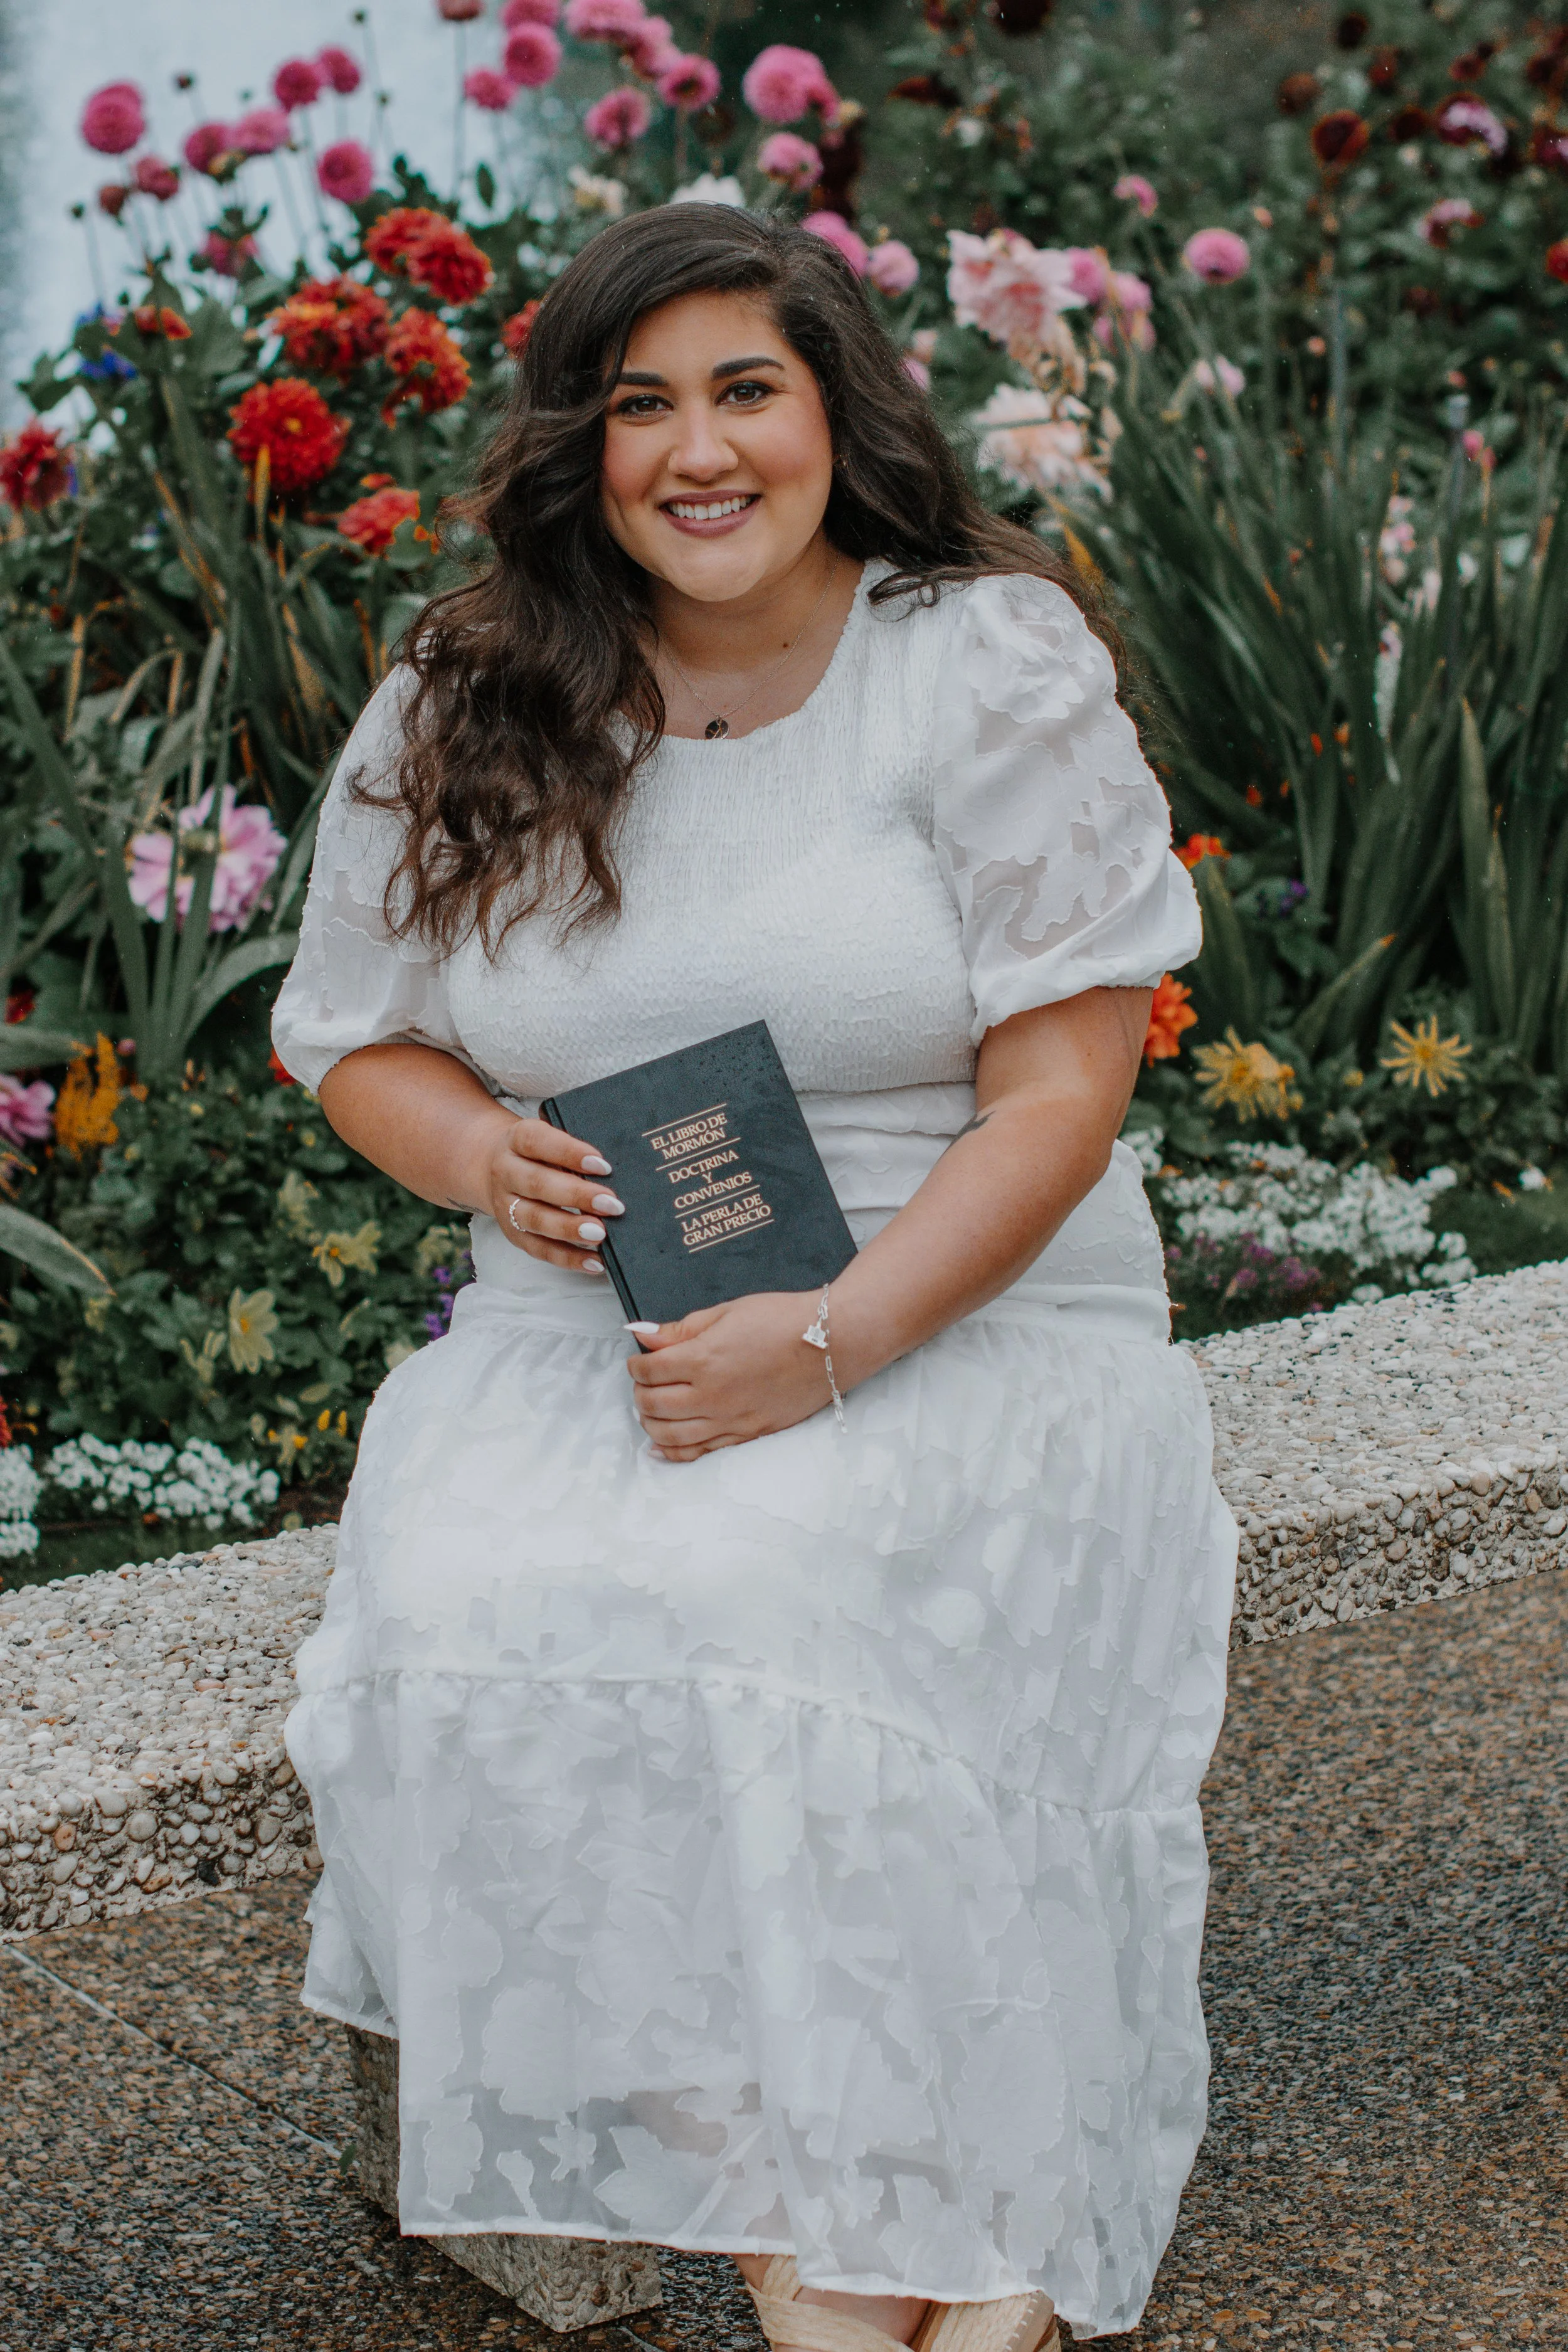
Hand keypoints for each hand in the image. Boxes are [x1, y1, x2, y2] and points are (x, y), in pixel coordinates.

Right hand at [474, 1113, 623, 1277]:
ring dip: (571, 1229)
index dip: (570, 1153)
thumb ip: (574, 1149)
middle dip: (578, 1196)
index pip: (538, 1142)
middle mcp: (506, 1172)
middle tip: (612, 1204)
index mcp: (516, 1140)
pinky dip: (569, 1258)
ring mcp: (506, 1206)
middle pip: (538, 1184)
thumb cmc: (538, 1152)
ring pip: (536, 1220)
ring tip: (601, 1234)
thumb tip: (614, 1169)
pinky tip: (595, 1261)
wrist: (493, 1167)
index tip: (603, 1165)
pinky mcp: (514, 1234)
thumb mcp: (549, 1137)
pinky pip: (541, 1249)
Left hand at [626, 1291, 840, 1459]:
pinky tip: (662, 1447)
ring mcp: (731, 1420)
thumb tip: (642, 1335)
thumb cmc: (784, 1320)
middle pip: (653, 1404)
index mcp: (704, 1359)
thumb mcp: (727, 1312)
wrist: (833, 1342)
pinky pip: (700, 1453)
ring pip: (670, 1435)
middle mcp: (712, 1395)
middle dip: (640, 1392)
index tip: (639, 1359)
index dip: (636, 1364)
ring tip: (651, 1409)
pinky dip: (674, 1453)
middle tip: (643, 1382)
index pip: (648, 1371)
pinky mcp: (748, 1434)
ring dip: (651, 1423)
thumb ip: (681, 1329)